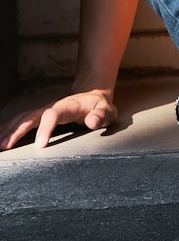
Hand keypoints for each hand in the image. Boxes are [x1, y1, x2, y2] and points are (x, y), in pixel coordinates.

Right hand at [0, 89, 117, 150]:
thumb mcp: (106, 110)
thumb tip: (93, 122)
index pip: (52, 115)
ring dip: (9, 130)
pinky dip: (10, 128)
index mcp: (66, 106)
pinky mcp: (40, 116)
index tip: (40, 145)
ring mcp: (43, 111)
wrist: (92, 94)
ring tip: (0, 145)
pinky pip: (22, 121)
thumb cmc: (99, 105)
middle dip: (17, 131)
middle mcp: (51, 107)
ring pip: (22, 119)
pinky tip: (2, 138)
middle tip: (6, 146)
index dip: (45, 129)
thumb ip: (101, 116)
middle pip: (30, 117)